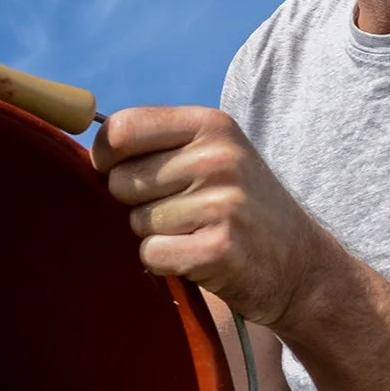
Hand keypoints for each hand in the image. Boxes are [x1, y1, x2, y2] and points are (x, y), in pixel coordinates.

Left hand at [94, 106, 343, 332]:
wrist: (301, 265)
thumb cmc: (241, 208)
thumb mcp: (215, 155)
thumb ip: (159, 145)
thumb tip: (88, 153)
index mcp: (211, 125)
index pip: (121, 130)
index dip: (105, 157)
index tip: (117, 172)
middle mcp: (219, 157)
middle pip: (121, 181)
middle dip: (137, 203)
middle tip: (180, 211)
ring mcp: (223, 202)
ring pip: (136, 222)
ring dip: (157, 236)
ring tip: (197, 233)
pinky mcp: (220, 248)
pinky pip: (152, 254)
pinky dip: (166, 263)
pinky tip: (199, 258)